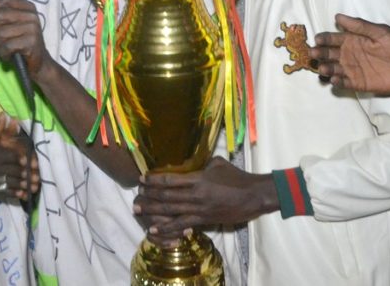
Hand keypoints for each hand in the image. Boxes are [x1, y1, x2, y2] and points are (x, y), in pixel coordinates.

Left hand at [0, 0, 48, 75]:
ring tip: (5, 47)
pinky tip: (9, 55)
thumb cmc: (19, 42)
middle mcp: (32, 15)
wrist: (38, 62)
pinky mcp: (32, 42)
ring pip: (1, 32)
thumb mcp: (10, 25)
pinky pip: (7, 46)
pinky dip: (4, 53)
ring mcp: (33, 28)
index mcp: (28, 7)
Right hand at [0, 114, 39, 201]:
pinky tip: (24, 195)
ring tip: (34, 186)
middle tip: (38, 176)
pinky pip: (6, 193)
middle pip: (13, 171)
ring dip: (24, 185)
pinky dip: (16, 194)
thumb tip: (5, 114)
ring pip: (12, 183)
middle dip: (26, 174)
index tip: (29, 161)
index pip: (11, 157)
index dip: (22, 159)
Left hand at [134, 157, 273, 245]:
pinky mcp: (204, 220)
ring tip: (138, 210)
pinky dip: (167, 228)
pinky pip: (182, 225)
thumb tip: (192, 161)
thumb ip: (202, 163)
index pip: (171, 179)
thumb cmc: (237, 177)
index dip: (154, 180)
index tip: (142, 178)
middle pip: (166, 196)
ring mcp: (199, 209)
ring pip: (171, 211)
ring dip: (152, 211)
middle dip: (149, 196)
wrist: (253, 196)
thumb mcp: (218, 163)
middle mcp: (195, 195)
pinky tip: (155, 229)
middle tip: (135, 196)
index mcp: (198, 179)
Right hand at [311, 14, 389, 93]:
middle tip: (314, 53)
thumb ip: (361, 26)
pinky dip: (338, 82)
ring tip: (323, 68)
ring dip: (326, 69)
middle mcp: (349, 55)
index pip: (333, 38)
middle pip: (329, 54)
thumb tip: (337, 16)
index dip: (324, 38)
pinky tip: (335, 80)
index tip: (318, 39)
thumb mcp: (381, 32)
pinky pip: (344, 83)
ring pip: (334, 69)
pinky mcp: (359, 83)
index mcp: (353, 40)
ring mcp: (353, 70)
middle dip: (320, 53)